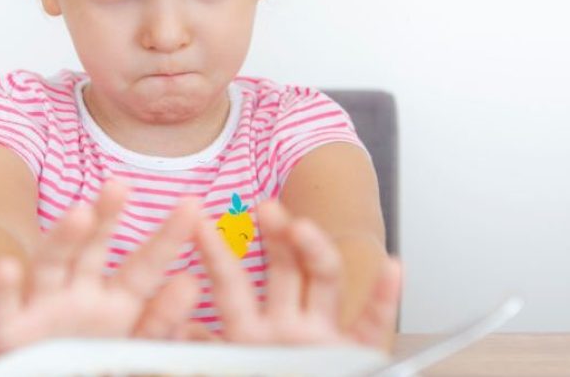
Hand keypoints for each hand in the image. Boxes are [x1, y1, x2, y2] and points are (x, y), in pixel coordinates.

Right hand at [0, 179, 202, 355]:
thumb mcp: (134, 343)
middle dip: (106, 218)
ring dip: (62, 239)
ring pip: (49, 267)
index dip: (167, 236)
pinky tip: (6, 267)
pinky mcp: (8, 334)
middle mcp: (78, 298)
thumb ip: (160, 319)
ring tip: (80, 214)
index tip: (193, 205)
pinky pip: (2, 310)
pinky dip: (2, 290)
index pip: (145, 265)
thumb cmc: (93, 363)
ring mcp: (41, 311)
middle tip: (120, 185)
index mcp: (117, 302)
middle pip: (92, 251)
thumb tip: (192, 282)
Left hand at [185, 198, 401, 348]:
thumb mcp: (224, 371)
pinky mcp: (359, 353)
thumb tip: (179, 332)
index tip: (200, 223)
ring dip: (317, 251)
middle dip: (274, 236)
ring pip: (324, 282)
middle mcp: (287, 327)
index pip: (231, 285)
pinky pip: (373, 321)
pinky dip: (383, 295)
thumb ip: (204, 354)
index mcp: (249, 334)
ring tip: (305, 229)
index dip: (217, 254)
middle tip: (264, 208)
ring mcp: (323, 336)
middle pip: (282, 269)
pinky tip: (390, 266)